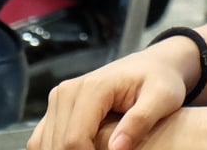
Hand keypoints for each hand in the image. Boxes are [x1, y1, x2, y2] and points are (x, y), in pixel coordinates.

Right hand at [29, 42, 195, 149]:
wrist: (153, 65)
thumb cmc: (161, 80)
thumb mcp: (163, 97)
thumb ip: (141, 120)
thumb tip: (117, 148)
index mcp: (92, 87)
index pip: (74, 140)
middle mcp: (68, 91)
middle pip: (57, 144)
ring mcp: (59, 98)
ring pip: (46, 144)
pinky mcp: (56, 107)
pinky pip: (43, 139)